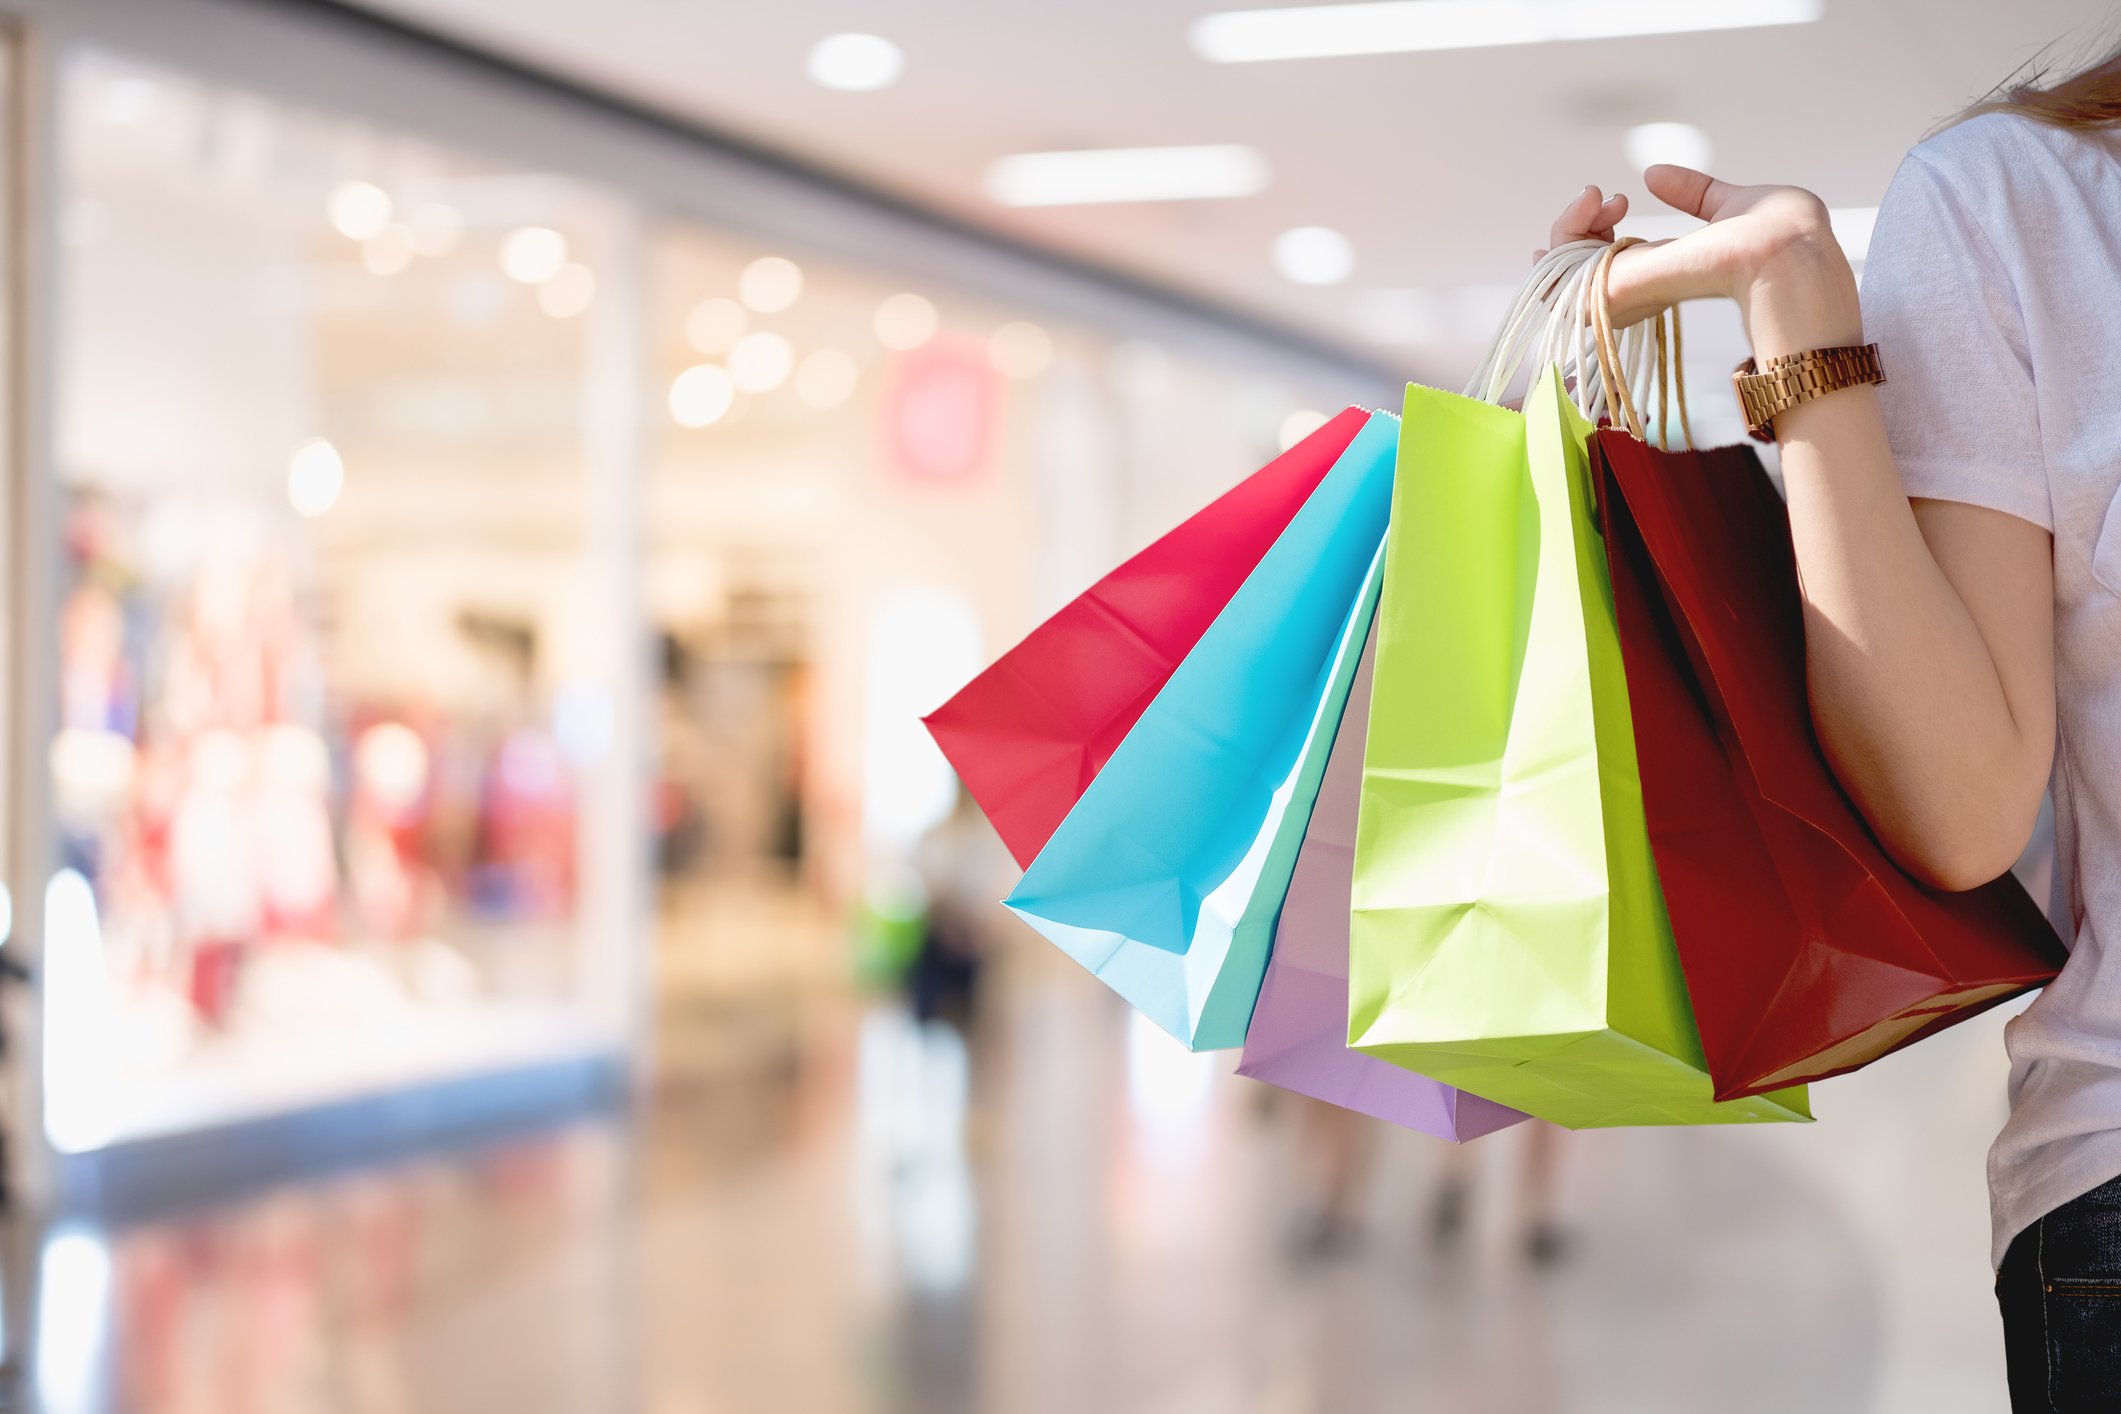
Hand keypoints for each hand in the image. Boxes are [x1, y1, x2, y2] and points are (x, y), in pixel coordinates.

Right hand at [1545, 166, 1859, 352]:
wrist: (1780, 250)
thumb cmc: (1773, 235)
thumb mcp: (1724, 203)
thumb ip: (1691, 193)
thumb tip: (1653, 173)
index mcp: (1663, 277)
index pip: (1600, 269)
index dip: (1586, 237)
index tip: (1605, 200)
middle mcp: (1636, 294)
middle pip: (1570, 272)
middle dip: (1573, 226)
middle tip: (1605, 195)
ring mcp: (1621, 298)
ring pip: (1556, 273)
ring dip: (1566, 227)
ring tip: (1598, 196)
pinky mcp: (1610, 295)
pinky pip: (1557, 273)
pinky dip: (1562, 235)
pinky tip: (1588, 206)